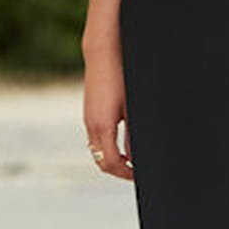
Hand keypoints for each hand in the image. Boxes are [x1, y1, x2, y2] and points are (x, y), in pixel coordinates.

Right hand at [82, 38, 132, 181]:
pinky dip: (107, 147)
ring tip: (132, 161)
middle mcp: (91, 125)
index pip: (110, 163)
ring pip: (97, 150)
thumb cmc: (122, 75)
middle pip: (101, 161)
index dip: (126, 174)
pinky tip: (122, 143)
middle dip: (119, 170)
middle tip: (137, 173)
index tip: (140, 176)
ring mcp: (88, 119)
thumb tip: (136, 158)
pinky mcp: (89, 112)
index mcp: (102, 126)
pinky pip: (95, 139)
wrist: (104, 52)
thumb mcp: (132, 108)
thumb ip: (133, 135)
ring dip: (112, 159)